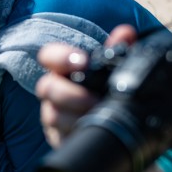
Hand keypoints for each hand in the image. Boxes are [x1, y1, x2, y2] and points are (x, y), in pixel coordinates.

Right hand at [35, 24, 137, 146]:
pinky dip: (77, 134)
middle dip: (71, 94)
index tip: (83, 62)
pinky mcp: (58, 138)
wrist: (118, 127)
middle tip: (95, 99)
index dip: (60, 57)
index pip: (48, 55)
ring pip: (51, 115)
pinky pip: (59, 138)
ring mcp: (53, 116)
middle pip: (46, 87)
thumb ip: (119, 50)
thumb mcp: (116, 71)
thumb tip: (125, 33)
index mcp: (64, 70)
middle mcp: (54, 91)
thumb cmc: (109, 92)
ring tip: (98, 116)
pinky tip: (92, 131)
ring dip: (76, 116)